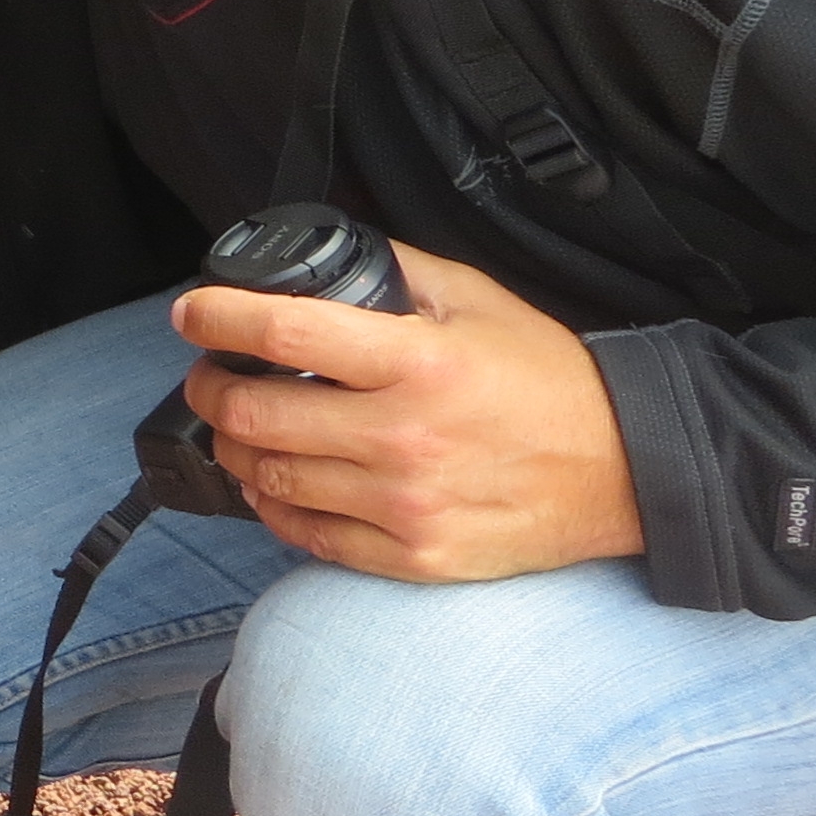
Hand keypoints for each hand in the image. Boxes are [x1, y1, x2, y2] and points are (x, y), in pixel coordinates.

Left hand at [177, 239, 644, 581]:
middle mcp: (401, 436)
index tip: (192, 313)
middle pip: (255, 415)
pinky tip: (274, 482)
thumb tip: (322, 260)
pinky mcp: (411, 555)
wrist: (624, 471)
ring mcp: (403, 503)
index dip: (218, 318)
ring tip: (240, 427)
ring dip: (235, 448)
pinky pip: (306, 535)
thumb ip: (398, 273)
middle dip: (211, 392)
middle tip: (210, 378)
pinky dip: (274, 506)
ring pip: (269, 478)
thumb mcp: (478, 302)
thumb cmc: (548, 381)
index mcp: (417, 362)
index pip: (283, 333)